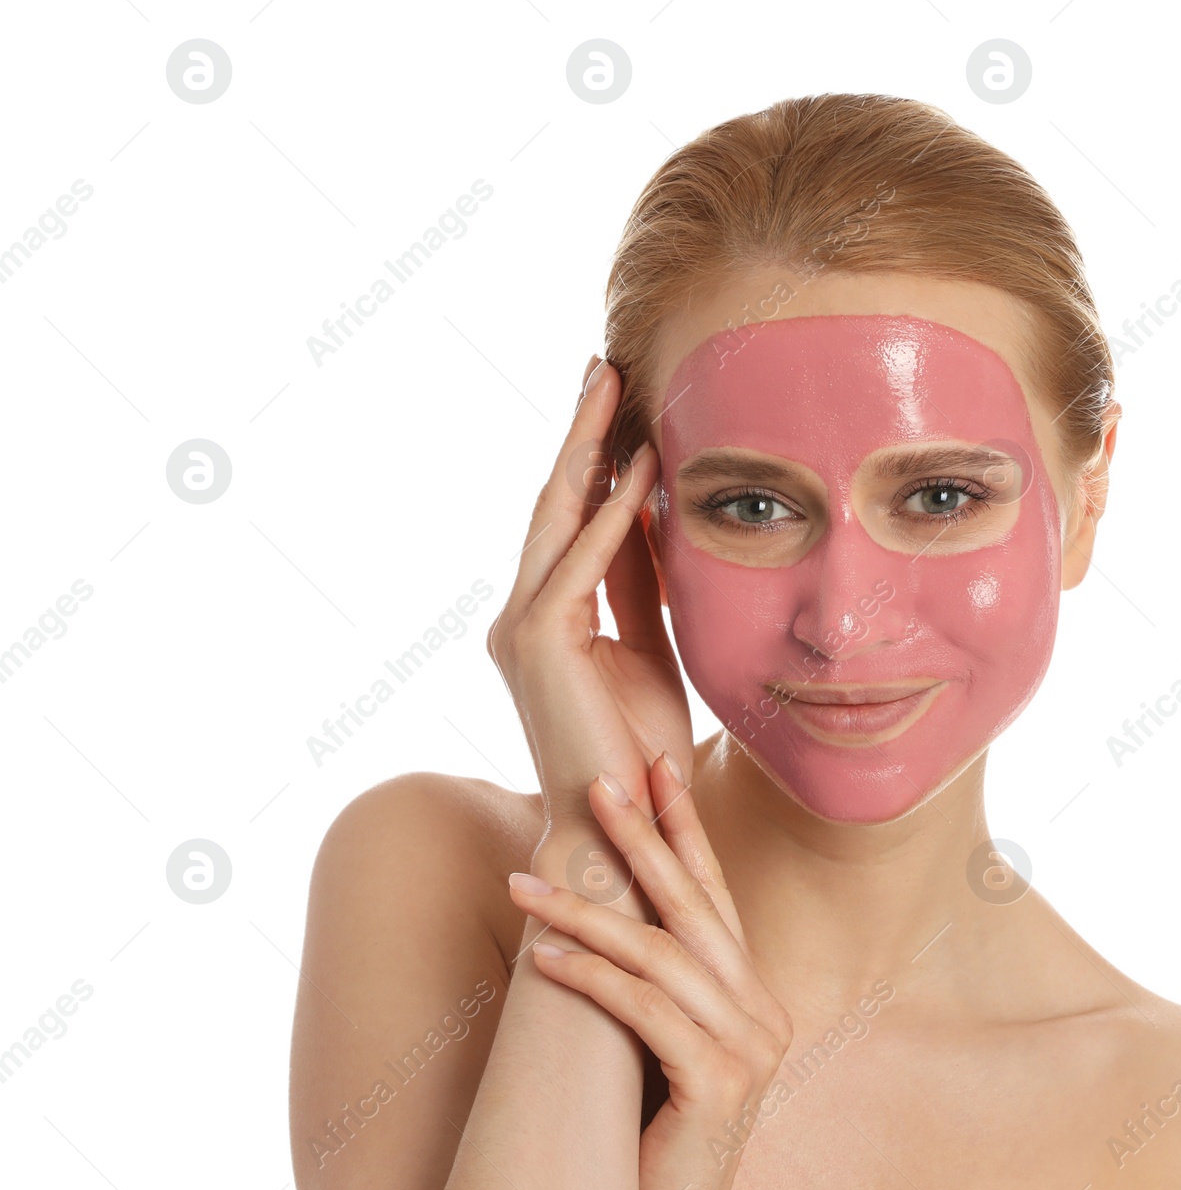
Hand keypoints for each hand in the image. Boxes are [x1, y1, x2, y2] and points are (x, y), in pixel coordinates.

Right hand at [486, 358, 692, 833]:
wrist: (620, 822)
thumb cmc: (634, 746)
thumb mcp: (647, 645)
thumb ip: (639, 585)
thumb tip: (651, 519)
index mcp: (542, 618)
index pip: (569, 522)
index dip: (591, 460)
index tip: (616, 403)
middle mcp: (519, 616)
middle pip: (553, 505)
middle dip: (580, 434)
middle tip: (601, 367)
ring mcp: (520, 628)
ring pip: (556, 519)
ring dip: (589, 451)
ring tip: (614, 389)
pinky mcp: (539, 643)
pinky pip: (582, 564)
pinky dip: (613, 515)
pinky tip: (638, 467)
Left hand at [508, 753, 793, 1189]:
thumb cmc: (647, 1144)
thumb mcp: (656, 1048)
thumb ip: (652, 987)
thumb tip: (589, 911)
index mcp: (751, 997)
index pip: (716, 895)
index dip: (685, 828)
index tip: (654, 765)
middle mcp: (762, 1013)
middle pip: (695, 906)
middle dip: (644, 838)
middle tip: (596, 783)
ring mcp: (749, 1049)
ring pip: (663, 954)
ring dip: (588, 912)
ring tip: (524, 882)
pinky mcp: (719, 1086)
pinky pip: (646, 1011)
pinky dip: (592, 978)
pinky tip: (543, 955)